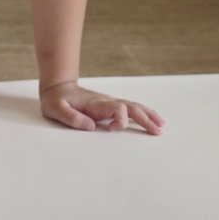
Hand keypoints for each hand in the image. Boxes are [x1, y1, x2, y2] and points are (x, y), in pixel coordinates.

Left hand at [39, 80, 164, 134]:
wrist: (57, 87)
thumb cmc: (56, 100)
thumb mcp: (56, 109)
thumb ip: (72, 118)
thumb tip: (91, 127)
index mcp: (96, 103)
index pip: (117, 109)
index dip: (119, 120)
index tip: (112, 129)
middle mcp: (106, 101)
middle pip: (131, 107)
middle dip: (145, 119)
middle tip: (158, 132)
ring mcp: (109, 102)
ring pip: (134, 106)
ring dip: (148, 116)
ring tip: (162, 126)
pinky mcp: (110, 106)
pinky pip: (130, 109)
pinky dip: (143, 113)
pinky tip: (152, 120)